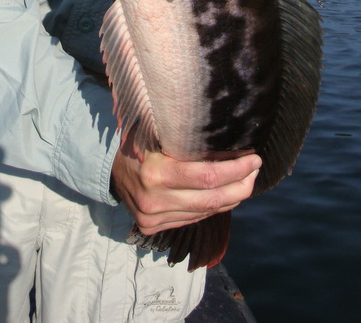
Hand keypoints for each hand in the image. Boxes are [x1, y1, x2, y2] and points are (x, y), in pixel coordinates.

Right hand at [111, 139, 260, 236]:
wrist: (105, 165)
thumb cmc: (138, 140)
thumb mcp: (158, 132)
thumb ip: (185, 139)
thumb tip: (226, 137)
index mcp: (156, 172)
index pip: (208, 177)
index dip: (236, 170)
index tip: (254, 159)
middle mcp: (154, 199)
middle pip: (212, 199)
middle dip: (241, 186)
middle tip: (255, 170)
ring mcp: (153, 217)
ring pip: (205, 212)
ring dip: (230, 198)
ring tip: (244, 182)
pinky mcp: (152, 227)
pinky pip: (192, 219)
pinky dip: (211, 208)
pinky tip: (222, 195)